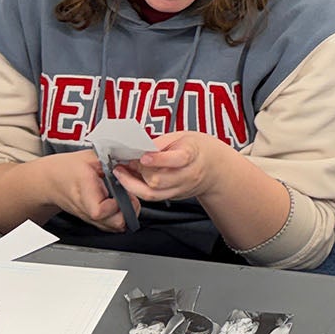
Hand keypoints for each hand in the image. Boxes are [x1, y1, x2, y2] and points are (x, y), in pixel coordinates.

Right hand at [32, 151, 130, 231]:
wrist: (50, 180)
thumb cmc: (67, 168)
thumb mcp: (90, 156)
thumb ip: (112, 158)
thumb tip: (132, 160)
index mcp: (84, 190)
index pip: (99, 211)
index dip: (115, 205)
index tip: (121, 192)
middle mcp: (87, 208)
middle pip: (113, 224)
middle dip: (128, 211)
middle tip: (129, 196)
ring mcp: (90, 217)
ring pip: (115, 227)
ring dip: (126, 214)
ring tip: (125, 199)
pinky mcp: (93, 220)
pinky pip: (112, 226)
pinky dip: (119, 217)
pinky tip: (119, 204)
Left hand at [114, 130, 235, 203]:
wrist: (214, 167)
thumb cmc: (196, 148)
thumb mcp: (181, 136)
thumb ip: (160, 141)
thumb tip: (138, 146)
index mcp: (192, 155)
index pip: (176, 159)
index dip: (158, 159)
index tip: (142, 156)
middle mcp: (187, 175)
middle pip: (159, 180)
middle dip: (139, 171)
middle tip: (126, 161)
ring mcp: (180, 189)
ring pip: (152, 194)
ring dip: (131, 184)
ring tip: (120, 172)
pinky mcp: (173, 197)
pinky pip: (152, 197)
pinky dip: (137, 189)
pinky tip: (129, 179)